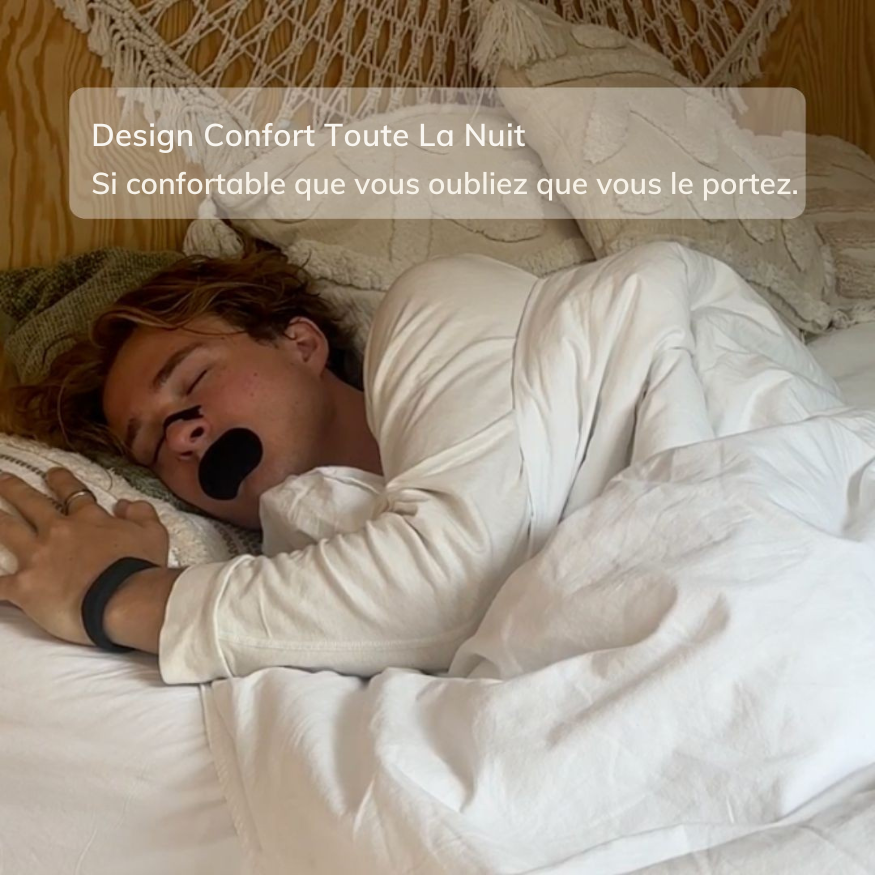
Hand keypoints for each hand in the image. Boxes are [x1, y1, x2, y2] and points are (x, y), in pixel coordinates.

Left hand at [0, 468, 169, 646]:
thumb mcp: (154, 533)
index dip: (59, 480)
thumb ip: (141, 513)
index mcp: (88, 519)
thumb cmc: (141, 567)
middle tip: (1, 479)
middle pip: (30, 503)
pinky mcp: (24, 587)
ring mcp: (37, 558)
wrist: (124, 598)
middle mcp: (58, 531)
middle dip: (13, 488)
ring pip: (7, 531)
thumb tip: (124, 504)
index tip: (50, 473)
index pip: (70, 492)